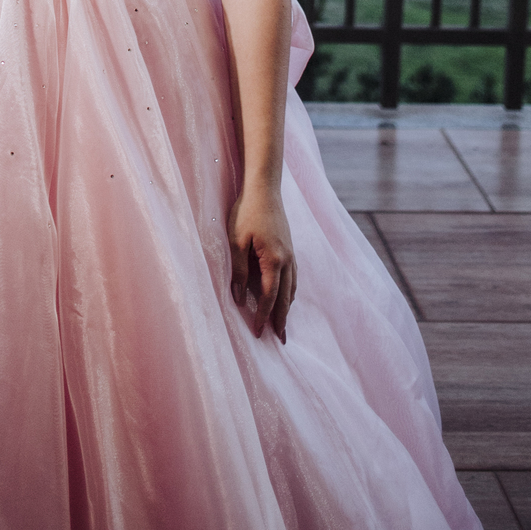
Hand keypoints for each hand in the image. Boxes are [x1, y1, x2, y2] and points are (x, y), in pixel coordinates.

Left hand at [227, 183, 296, 343]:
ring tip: (283, 324)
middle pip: (286, 297)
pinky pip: (293, 277)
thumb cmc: (246, 212)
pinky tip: (287, 296)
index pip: (270, 297)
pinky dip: (291, 292)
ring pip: (292, 288)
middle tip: (280, 341)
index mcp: (274, 260)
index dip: (263, 316)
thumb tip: (239, 299)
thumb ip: (239, 271)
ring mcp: (291, 254)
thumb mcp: (236, 241)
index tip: (258, 333)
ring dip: (288, 307)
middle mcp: (287, 260)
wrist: (264, 188)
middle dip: (282, 320)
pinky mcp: (289, 247)